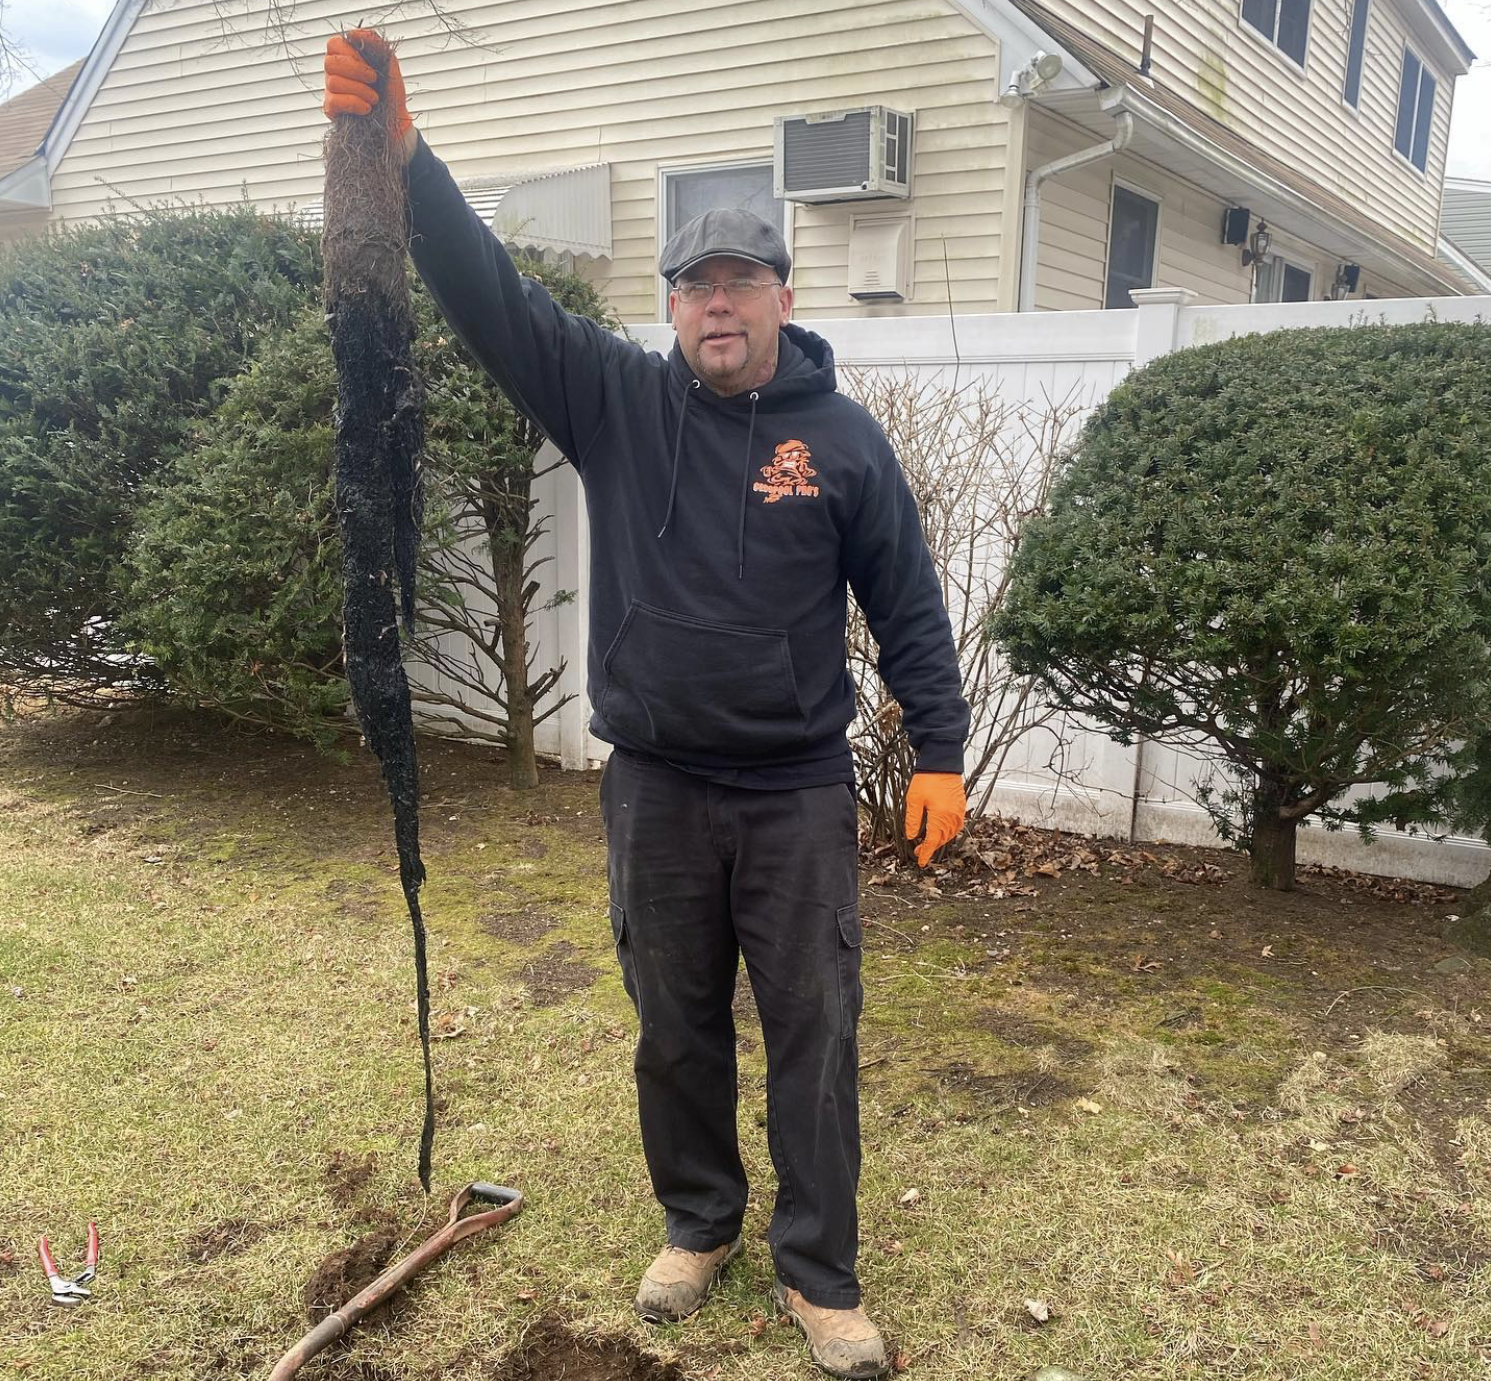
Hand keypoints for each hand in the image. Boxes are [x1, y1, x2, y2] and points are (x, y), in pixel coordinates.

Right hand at [324, 30, 414, 152]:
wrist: (396, 120)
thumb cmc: (390, 90)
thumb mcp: (389, 62)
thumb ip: (374, 42)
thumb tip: (352, 33)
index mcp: (344, 57)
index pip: (333, 44)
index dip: (352, 54)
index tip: (371, 67)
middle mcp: (333, 71)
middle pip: (330, 63)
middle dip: (356, 72)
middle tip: (374, 81)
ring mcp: (330, 90)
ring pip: (333, 82)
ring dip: (360, 91)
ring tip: (374, 99)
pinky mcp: (331, 108)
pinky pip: (334, 101)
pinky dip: (355, 103)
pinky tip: (366, 108)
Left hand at [903, 772, 965, 867]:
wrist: (942, 763)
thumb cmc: (927, 779)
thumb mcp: (913, 800)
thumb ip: (912, 820)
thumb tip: (911, 836)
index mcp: (940, 817)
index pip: (932, 841)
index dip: (926, 853)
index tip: (920, 861)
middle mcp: (952, 817)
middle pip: (942, 839)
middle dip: (931, 848)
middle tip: (919, 852)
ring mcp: (958, 812)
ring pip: (949, 834)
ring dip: (939, 841)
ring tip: (928, 843)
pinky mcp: (961, 806)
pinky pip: (956, 825)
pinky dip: (947, 832)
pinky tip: (940, 831)